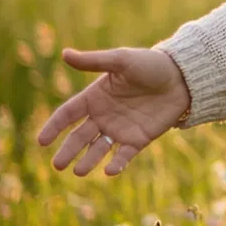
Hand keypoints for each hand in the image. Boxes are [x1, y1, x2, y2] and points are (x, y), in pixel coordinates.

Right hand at [36, 47, 191, 177]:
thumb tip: (64, 53)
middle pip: (79, 136)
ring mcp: (120, 129)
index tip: (42, 141)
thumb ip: (94, 61)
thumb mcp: (122, 61)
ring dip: (88, 160)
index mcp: (95, 97)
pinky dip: (116, 164)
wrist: (183, 77)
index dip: (54, 127)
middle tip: (58, 165)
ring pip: (98, 149)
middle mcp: (103, 116)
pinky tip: (109, 170)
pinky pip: (124, 155)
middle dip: (68, 151)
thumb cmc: (151, 65)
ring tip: (79, 171)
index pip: (68, 114)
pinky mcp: (139, 139)